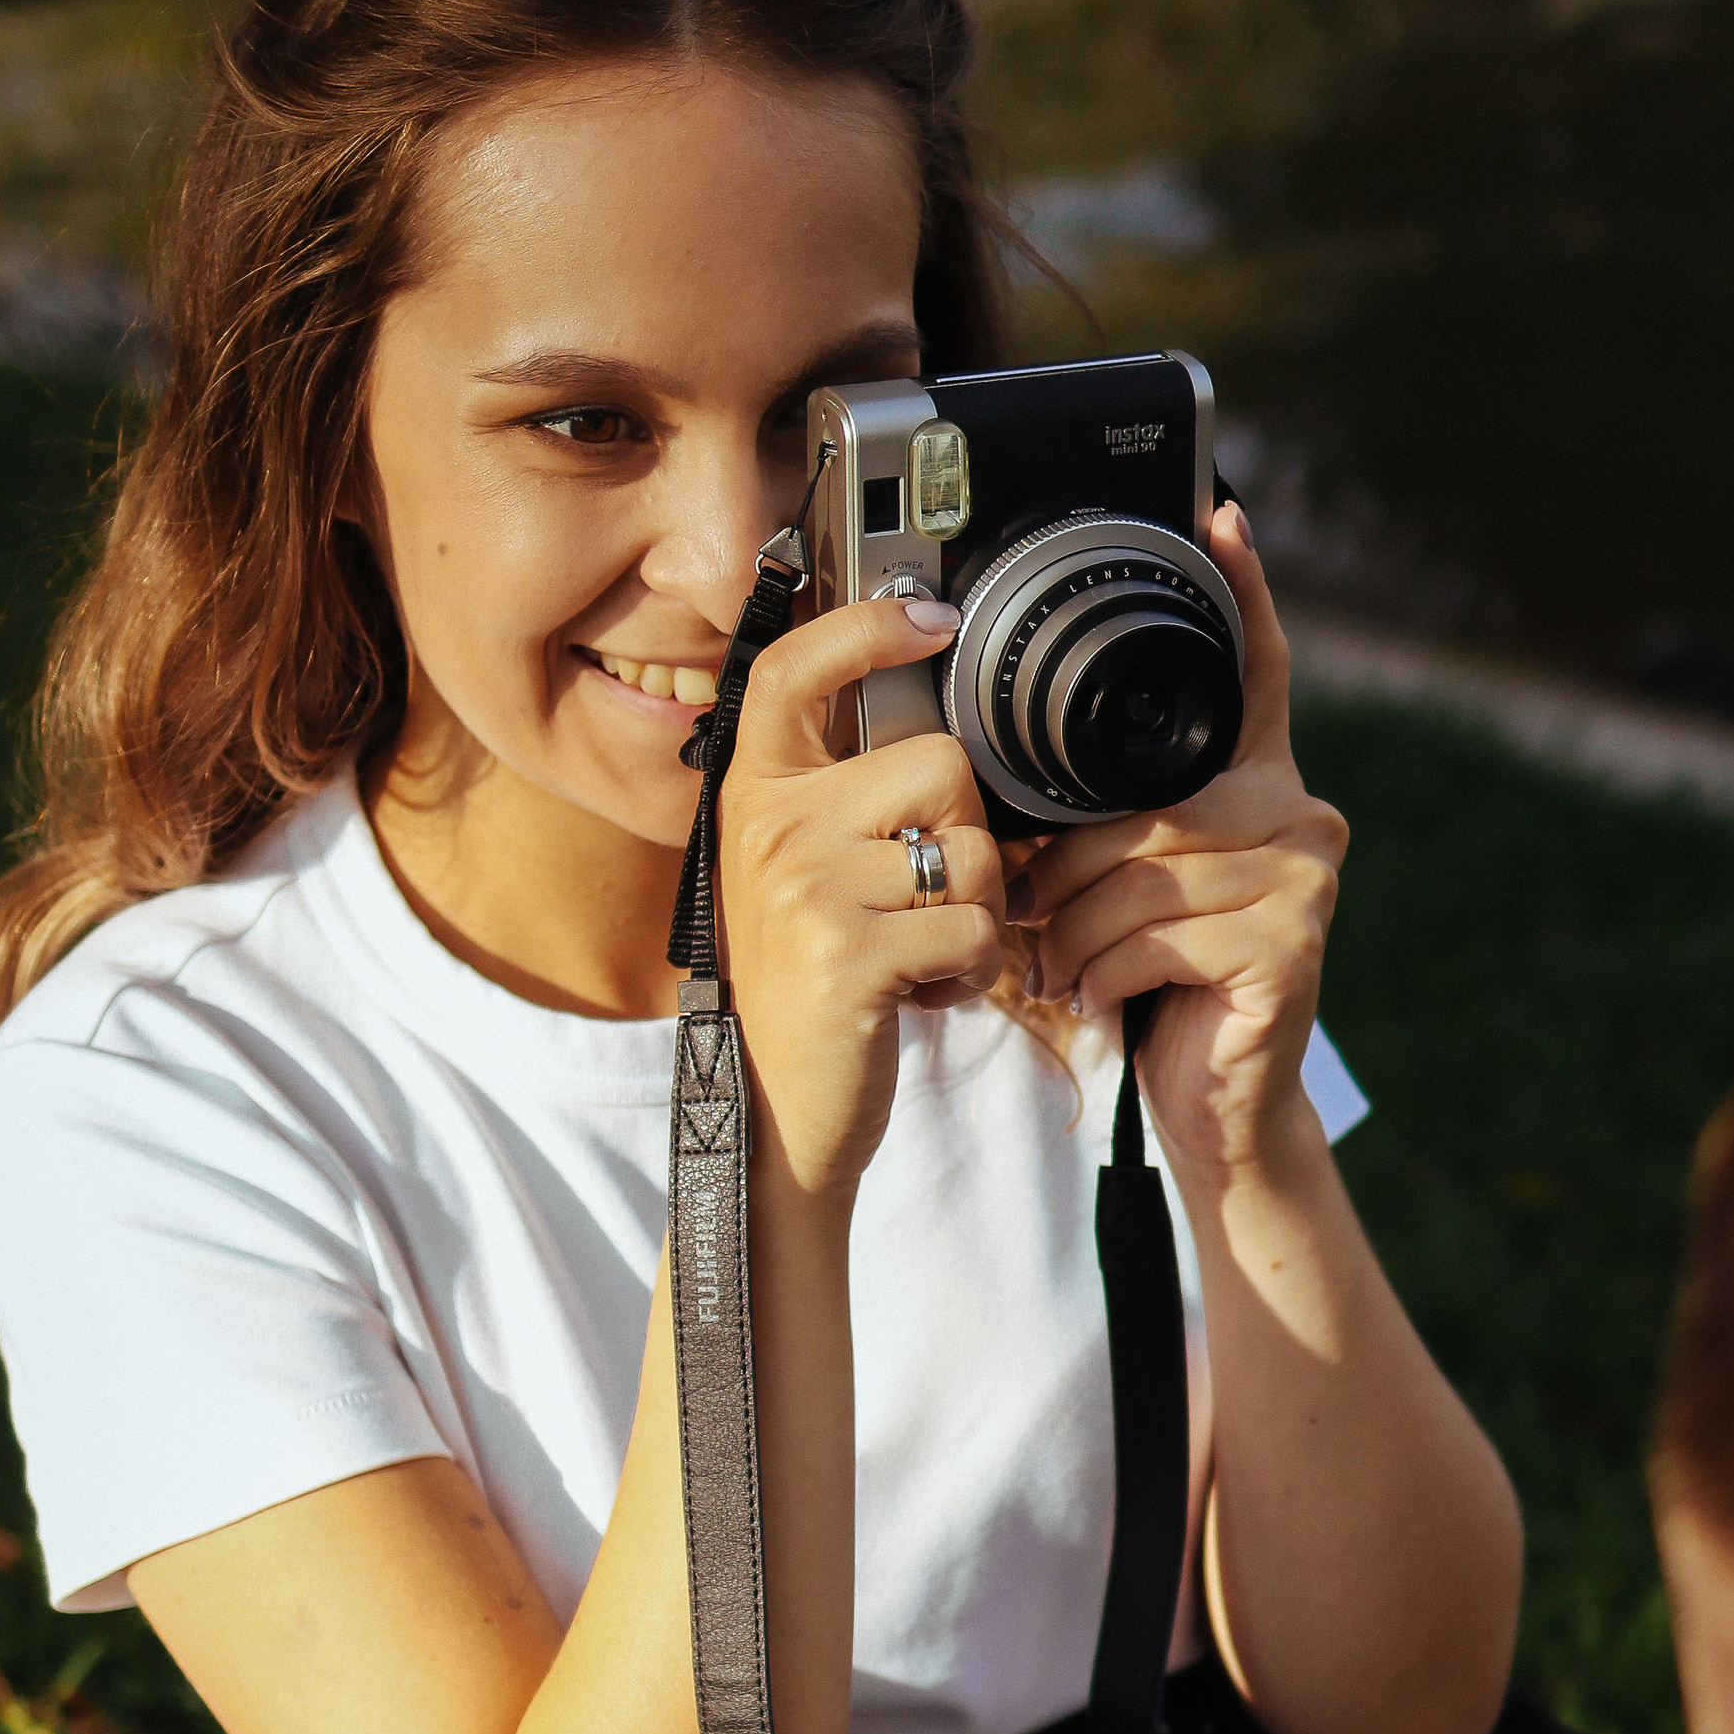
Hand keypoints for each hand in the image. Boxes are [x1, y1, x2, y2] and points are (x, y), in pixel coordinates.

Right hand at [715, 596, 1006, 1200]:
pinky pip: (974, 929)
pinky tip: (925, 992)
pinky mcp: (847, 954)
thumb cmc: (802, 992)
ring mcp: (805, 887)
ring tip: (923, 953)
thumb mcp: (799, 877)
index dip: (867, 627)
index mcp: (756, 794)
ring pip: (972, 854)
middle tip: (931, 900)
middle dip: (969, 837)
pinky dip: (974, 972)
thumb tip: (943, 744)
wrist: (770, 1116)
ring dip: (977, 913)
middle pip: (940, 765)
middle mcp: (770, 827)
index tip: (931, 617)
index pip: (798, 669)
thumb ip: (843, 803)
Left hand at [1009, 505, 1345, 1186]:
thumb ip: (1096, 823)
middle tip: (1032, 919)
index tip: (1221, 513)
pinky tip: (1105, 998)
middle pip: (1146, 803)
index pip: (1254, 671)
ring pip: (1140, 871)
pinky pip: (1156, 934)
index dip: (1242, 592)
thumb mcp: (1111, 889)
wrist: (1208, 1105)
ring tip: (1065, 970)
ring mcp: (1305, 877)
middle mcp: (1298, 813)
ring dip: (1073, 932)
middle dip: (1065, 869)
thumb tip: (1009, 790)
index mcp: (1256, 783)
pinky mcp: (1292, 944)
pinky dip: (1105, 973)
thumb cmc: (1149, 991)